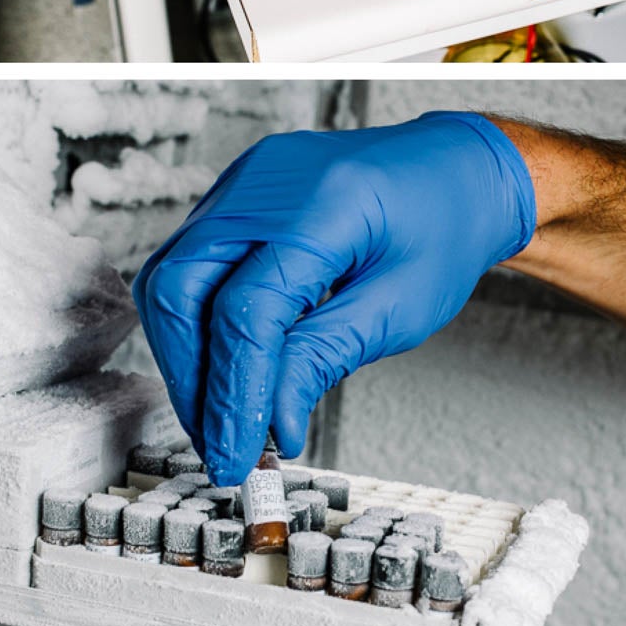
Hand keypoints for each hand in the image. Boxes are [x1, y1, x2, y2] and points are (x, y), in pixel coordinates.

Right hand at [132, 112, 535, 485]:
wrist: (454, 168)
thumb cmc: (442, 229)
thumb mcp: (399, 307)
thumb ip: (323, 357)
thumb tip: (270, 424)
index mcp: (323, 205)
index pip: (245, 309)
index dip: (233, 392)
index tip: (237, 457)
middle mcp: (267, 182)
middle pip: (180, 285)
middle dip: (189, 377)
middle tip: (219, 444)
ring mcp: (245, 180)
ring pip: (171, 275)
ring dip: (185, 355)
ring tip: (221, 417)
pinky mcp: (237, 192)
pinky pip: (191, 260)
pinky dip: (198, 321)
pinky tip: (228, 366)